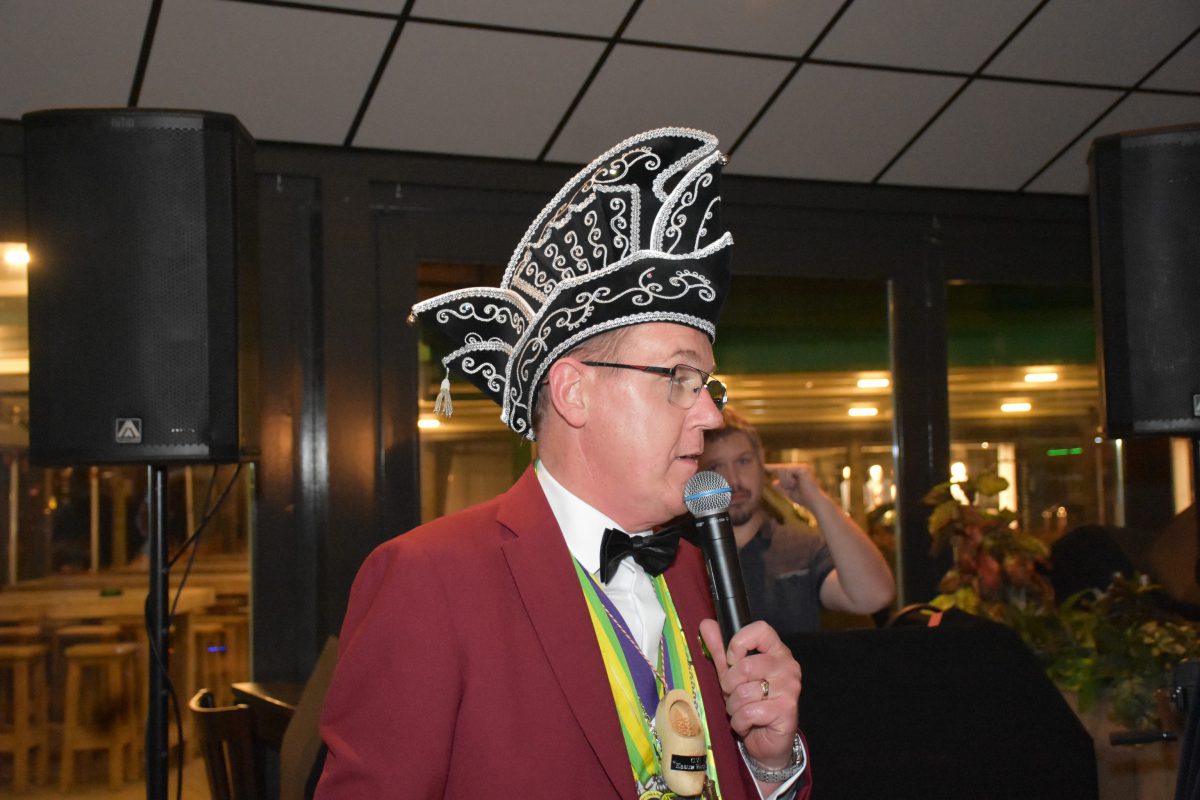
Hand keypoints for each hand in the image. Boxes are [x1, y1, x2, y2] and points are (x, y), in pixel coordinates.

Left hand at [699, 618, 800, 772]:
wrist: (767, 742)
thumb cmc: (751, 704)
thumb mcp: (731, 675)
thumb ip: (720, 650)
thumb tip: (706, 624)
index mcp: (776, 652)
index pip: (761, 629)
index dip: (739, 642)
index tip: (732, 660)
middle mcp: (787, 666)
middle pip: (746, 665)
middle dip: (730, 685)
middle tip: (734, 694)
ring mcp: (789, 688)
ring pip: (744, 692)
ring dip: (734, 707)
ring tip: (741, 710)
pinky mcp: (787, 710)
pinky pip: (749, 712)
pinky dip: (740, 722)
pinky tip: (747, 724)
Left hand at [765, 463, 822, 508]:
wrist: (814, 502)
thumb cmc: (804, 499)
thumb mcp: (789, 493)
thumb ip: (781, 487)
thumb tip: (774, 482)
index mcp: (798, 472)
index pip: (783, 469)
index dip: (772, 467)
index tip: (763, 466)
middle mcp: (801, 467)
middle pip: (781, 469)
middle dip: (784, 481)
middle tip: (793, 487)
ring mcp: (802, 466)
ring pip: (782, 469)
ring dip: (786, 481)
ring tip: (795, 486)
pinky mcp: (803, 468)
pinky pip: (787, 471)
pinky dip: (789, 480)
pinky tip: (796, 484)